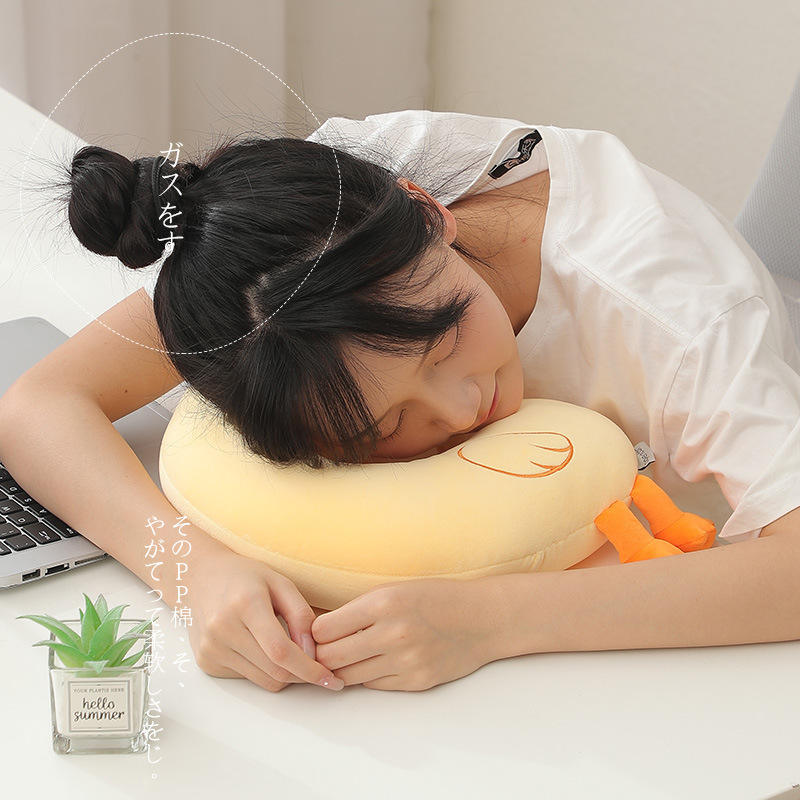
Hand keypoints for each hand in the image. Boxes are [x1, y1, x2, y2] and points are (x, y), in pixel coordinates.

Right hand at [184, 542, 343, 692]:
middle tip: (318, 667)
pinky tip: (259, 646)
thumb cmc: (246, 577)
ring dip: (284, 673)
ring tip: (287, 650)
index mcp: (245, 604)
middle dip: (303, 675)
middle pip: (274, 671)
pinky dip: (262, 669)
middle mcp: (223, 629)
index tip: (331, 679)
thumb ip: (301, 615)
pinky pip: (247, 678)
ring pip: (263, 680)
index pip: (281, 651)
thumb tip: (312, 653)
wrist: (200, 577)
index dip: (309, 669)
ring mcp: (211, 648)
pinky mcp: (206, 662)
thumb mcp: (280, 583)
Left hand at [310, 577, 497, 691]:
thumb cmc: (435, 597)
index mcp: (383, 602)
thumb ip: (358, 609)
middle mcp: (393, 633)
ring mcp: (405, 661)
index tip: (316, 630)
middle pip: (331, 657)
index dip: (314, 632)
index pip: (323, 629)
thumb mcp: (394, 589)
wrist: (482, 618)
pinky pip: (373, 685)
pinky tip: (372, 662)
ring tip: (344, 656)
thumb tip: (318, 629)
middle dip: (321, 654)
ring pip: (349, 676)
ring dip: (341, 668)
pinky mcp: (416, 682)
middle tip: (322, 649)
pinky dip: (366, 676)